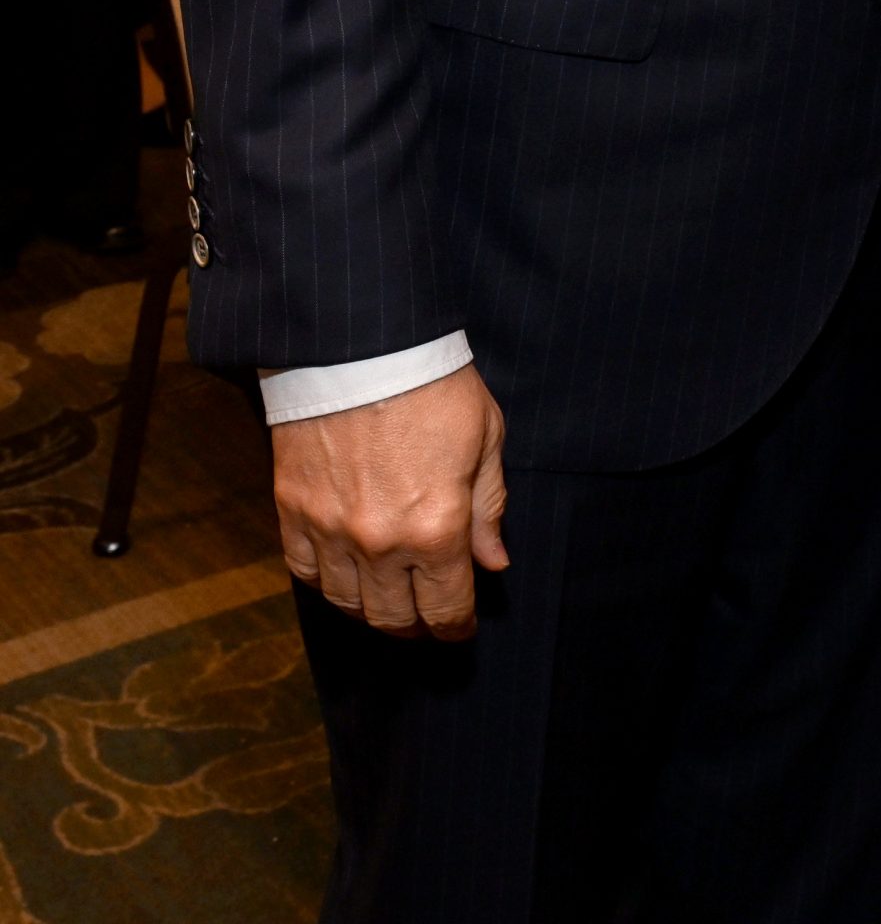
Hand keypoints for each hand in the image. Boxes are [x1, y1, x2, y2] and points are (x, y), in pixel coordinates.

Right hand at [273, 365, 508, 639]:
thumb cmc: (434, 383)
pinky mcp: (292, 511)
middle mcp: (381, 543)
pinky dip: (326, 584)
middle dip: (415, 628)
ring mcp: (330, 531)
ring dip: (371, 612)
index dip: (455, 626)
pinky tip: (344, 578)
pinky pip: (305, 572)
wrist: (362, 345)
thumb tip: (493, 563)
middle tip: (426, 623)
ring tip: (387, 606)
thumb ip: (489, 507)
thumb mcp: (486, 437)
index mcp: (437, 526)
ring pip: (347, 604)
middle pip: (394, 617)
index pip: (445, 607)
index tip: (460, 629)